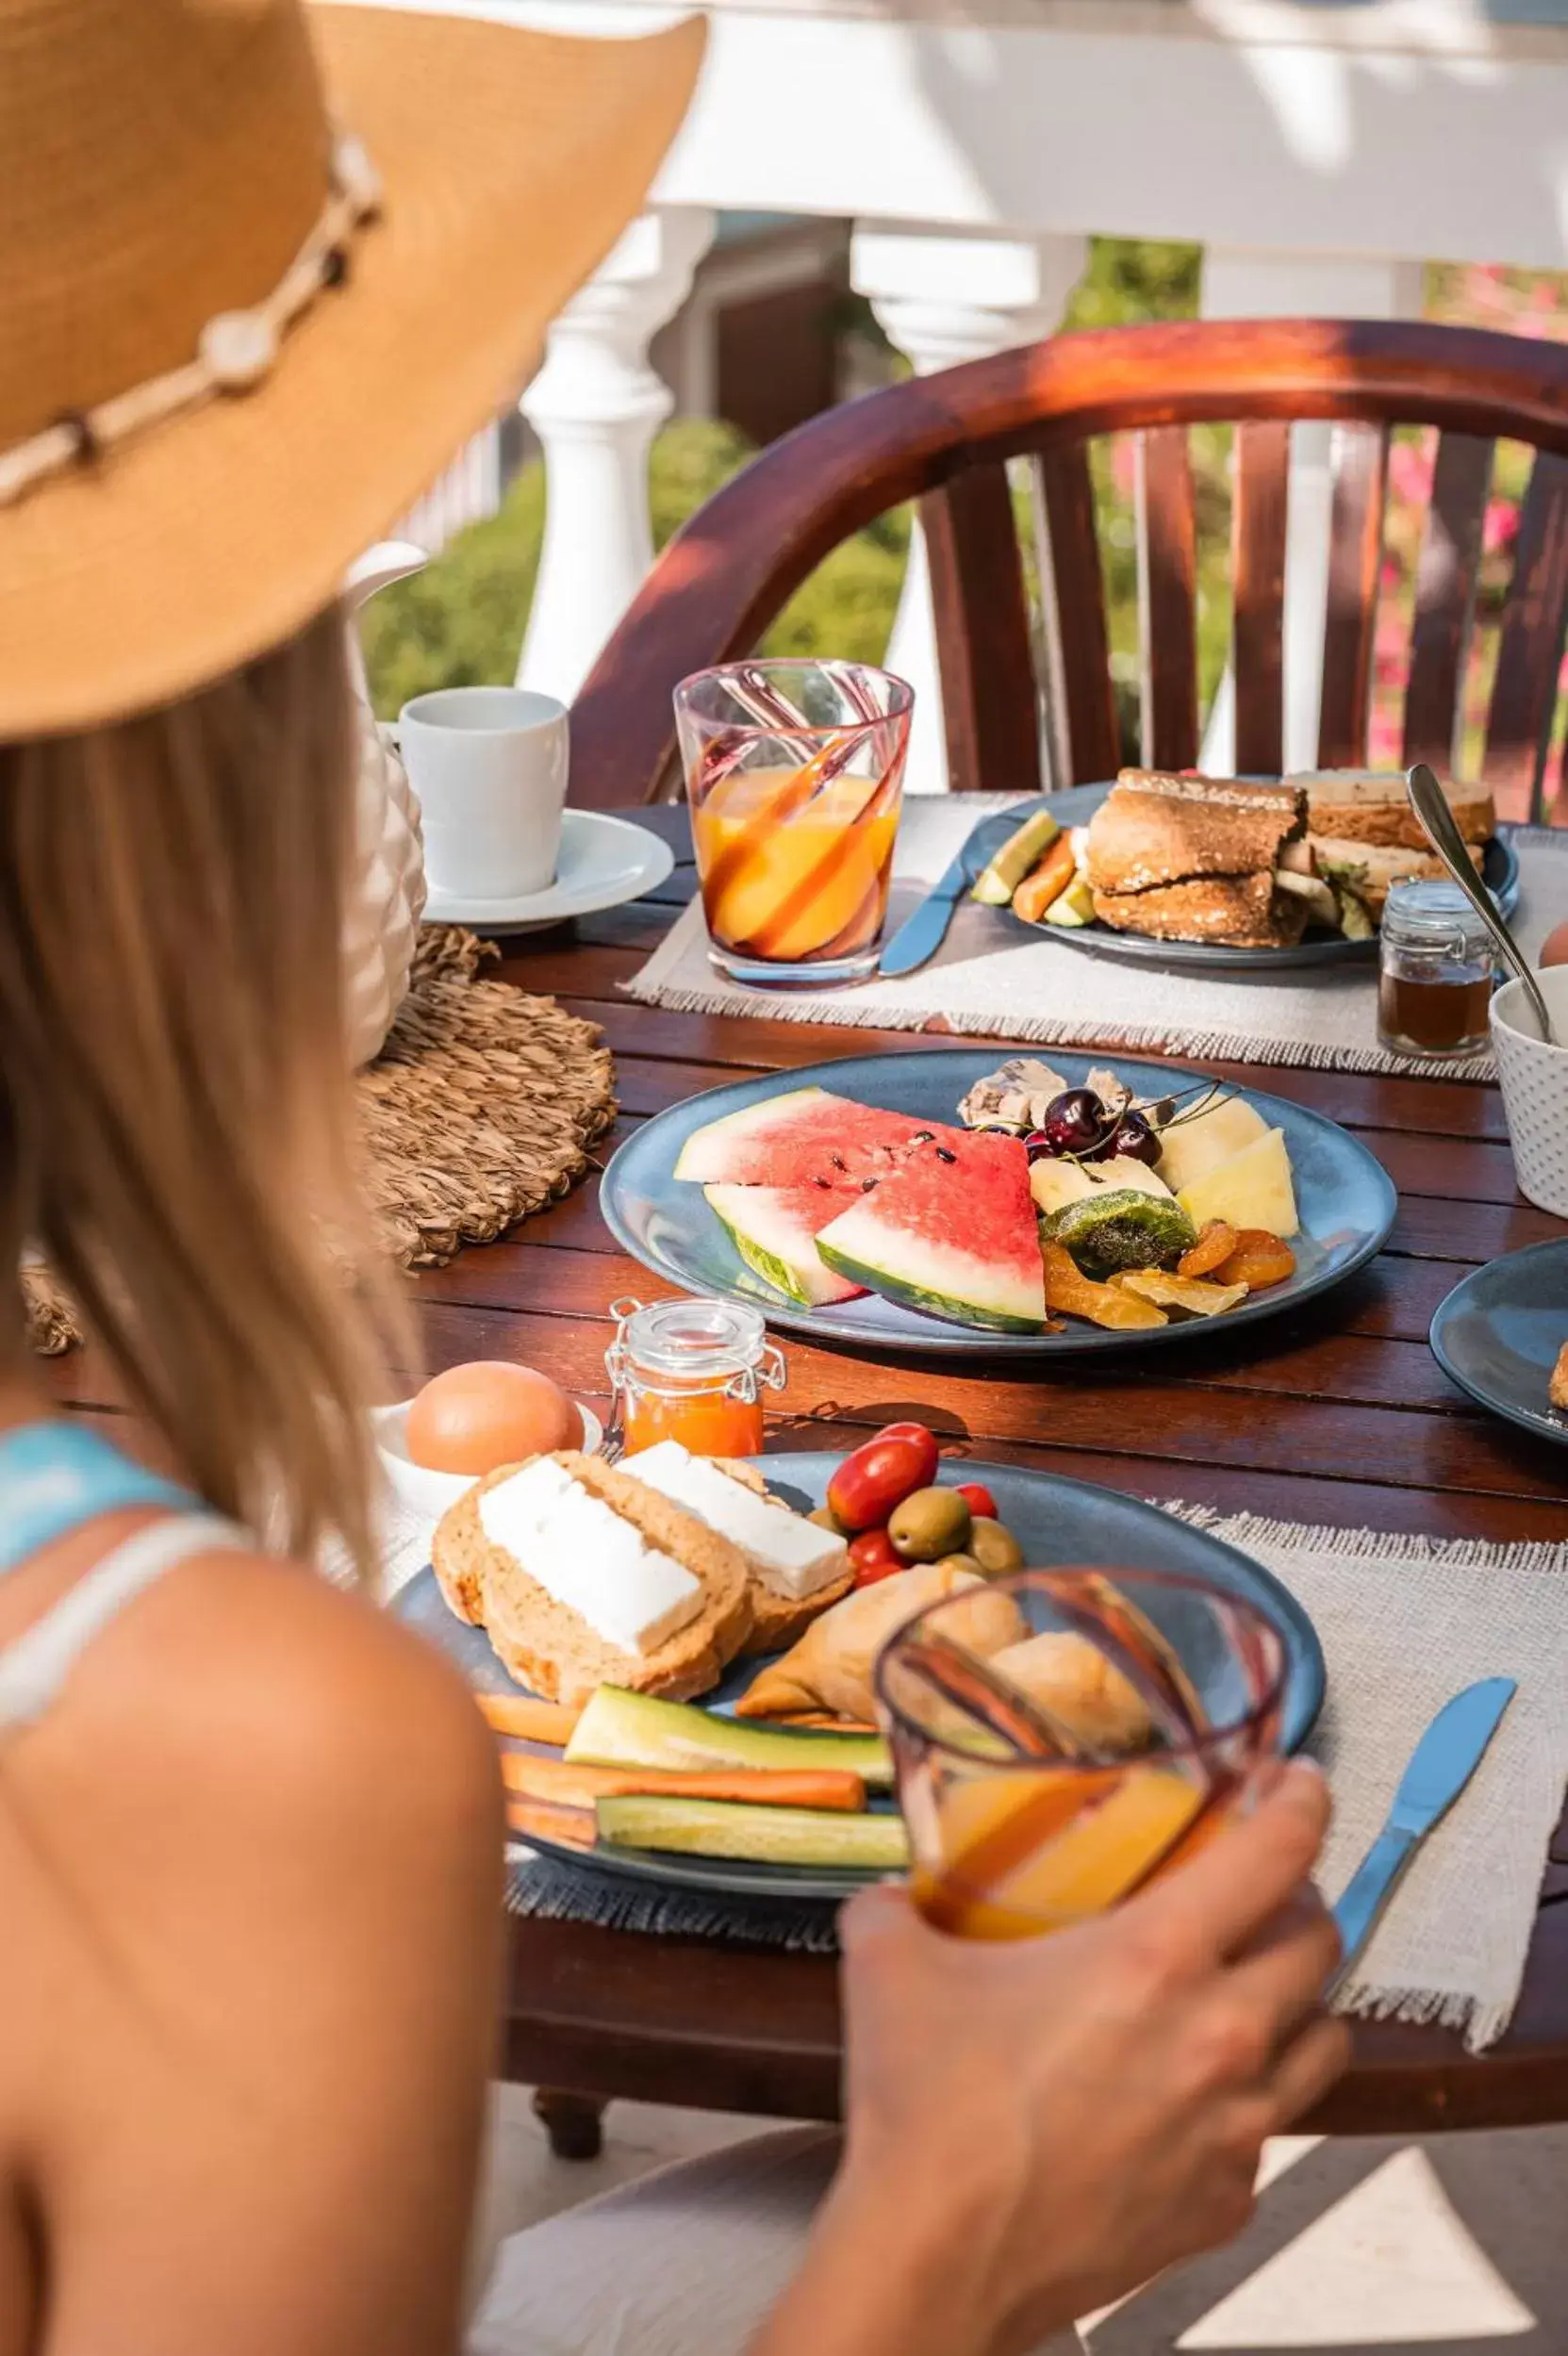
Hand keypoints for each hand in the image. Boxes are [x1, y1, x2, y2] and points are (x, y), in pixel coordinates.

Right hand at [754, 1762, 1345, 2355]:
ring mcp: (1237, 2128)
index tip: (1299, 1784)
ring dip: (1299, 2004)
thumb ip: (900, 1906)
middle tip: (1257, 1893)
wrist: (940, 2258)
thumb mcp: (891, 1965)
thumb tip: (894, 1895)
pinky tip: (1190, 2100)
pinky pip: (1269, 2132)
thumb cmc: (931, 2109)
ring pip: (1326, 2041)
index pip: (1277, 1853)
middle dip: (1298, 1904)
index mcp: (1157, 1956)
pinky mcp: (1227, 2202)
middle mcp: (1222, 2035)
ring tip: (1250, 1992)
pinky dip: (1248, 2103)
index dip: (1301, 1804)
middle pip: (1319, 1943)